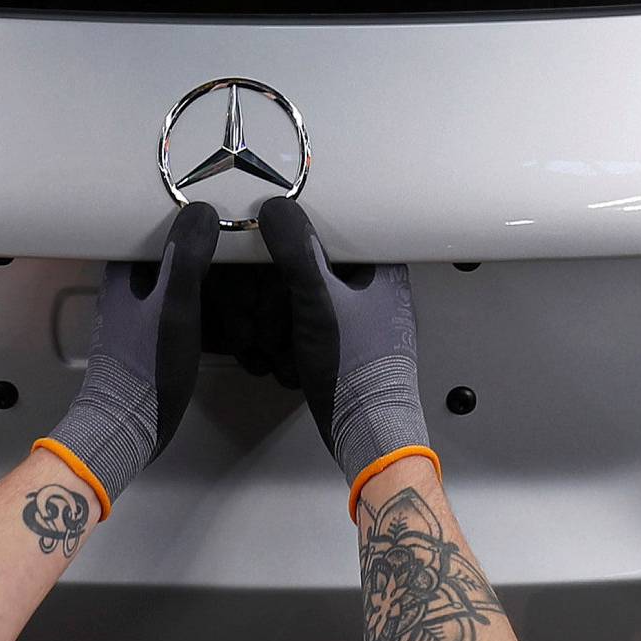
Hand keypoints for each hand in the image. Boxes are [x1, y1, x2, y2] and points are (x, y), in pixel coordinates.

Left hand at [34, 200, 219, 518]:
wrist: (127, 430)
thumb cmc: (143, 371)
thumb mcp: (174, 307)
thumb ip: (187, 259)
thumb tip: (202, 211)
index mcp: (123, 280)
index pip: (146, 232)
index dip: (176, 218)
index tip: (205, 206)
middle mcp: (128, 296)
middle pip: (165, 257)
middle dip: (198, 248)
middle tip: (232, 237)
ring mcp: (140, 322)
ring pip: (176, 285)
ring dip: (206, 279)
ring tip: (238, 272)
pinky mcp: (153, 346)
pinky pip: (185, 313)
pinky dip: (207, 308)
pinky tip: (230, 315)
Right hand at [258, 197, 434, 517]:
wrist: (367, 433)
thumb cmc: (354, 367)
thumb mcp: (318, 301)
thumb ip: (296, 252)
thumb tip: (277, 207)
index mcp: (379, 269)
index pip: (329, 235)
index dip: (290, 247)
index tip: (262, 258)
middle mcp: (374, 290)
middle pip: (307, 273)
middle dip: (274, 301)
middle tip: (260, 323)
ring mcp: (359, 321)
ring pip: (300, 305)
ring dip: (275, 327)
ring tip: (269, 348)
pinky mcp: (343, 348)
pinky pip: (304, 334)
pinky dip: (285, 347)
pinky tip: (276, 364)